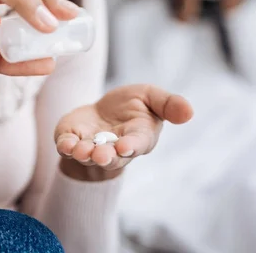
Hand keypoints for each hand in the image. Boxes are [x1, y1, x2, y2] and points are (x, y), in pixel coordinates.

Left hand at [55, 85, 192, 180]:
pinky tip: (66, 144)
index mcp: (138, 137)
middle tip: (100, 154)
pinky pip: (67, 147)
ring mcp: (91, 146)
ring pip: (88, 156)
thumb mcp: (152, 97)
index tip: (125, 145)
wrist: (103, 112)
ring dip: (85, 154)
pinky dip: (66, 147)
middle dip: (106, 156)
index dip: (131, 146)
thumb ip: (169, 105)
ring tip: (82, 150)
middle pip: (112, 157)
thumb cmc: (132, 106)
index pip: (137, 144)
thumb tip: (189, 112)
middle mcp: (115, 148)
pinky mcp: (71, 141)